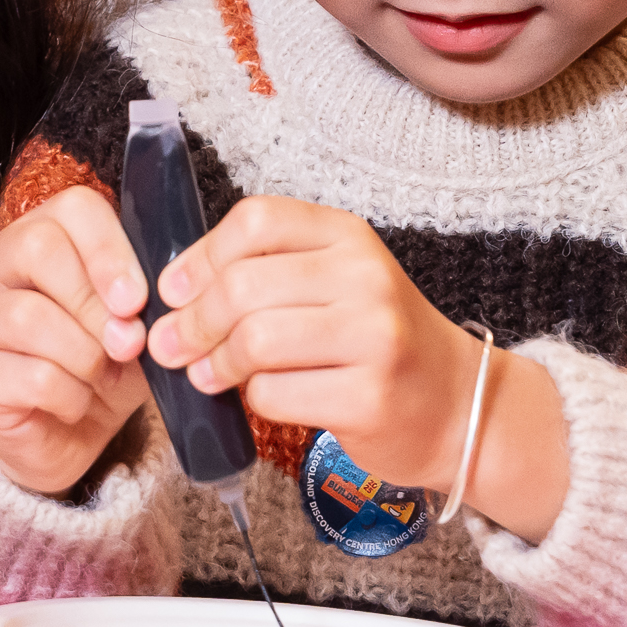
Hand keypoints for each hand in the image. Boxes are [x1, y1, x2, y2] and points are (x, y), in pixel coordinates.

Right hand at [0, 186, 153, 494]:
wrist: (72, 436)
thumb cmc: (101, 367)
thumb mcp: (132, 323)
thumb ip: (138, 300)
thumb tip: (135, 300)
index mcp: (37, 237)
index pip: (72, 209)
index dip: (110, 251)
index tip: (137, 299)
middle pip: (39, 247)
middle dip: (94, 301)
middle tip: (126, 342)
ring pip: (31, 316)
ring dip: (86, 355)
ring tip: (99, 377)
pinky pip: (33, 376)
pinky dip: (71, 397)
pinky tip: (74, 404)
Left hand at [153, 196, 567, 539]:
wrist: (456, 405)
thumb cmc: (377, 341)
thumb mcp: (335, 282)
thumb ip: (267, 271)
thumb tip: (173, 289)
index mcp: (350, 237)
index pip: (256, 221)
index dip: (200, 256)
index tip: (172, 289)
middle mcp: (366, 278)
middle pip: (243, 286)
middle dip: (191, 322)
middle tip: (170, 346)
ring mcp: (375, 338)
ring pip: (254, 341)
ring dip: (215, 363)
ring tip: (206, 374)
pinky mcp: (370, 398)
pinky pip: (274, 394)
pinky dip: (252, 400)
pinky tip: (260, 397)